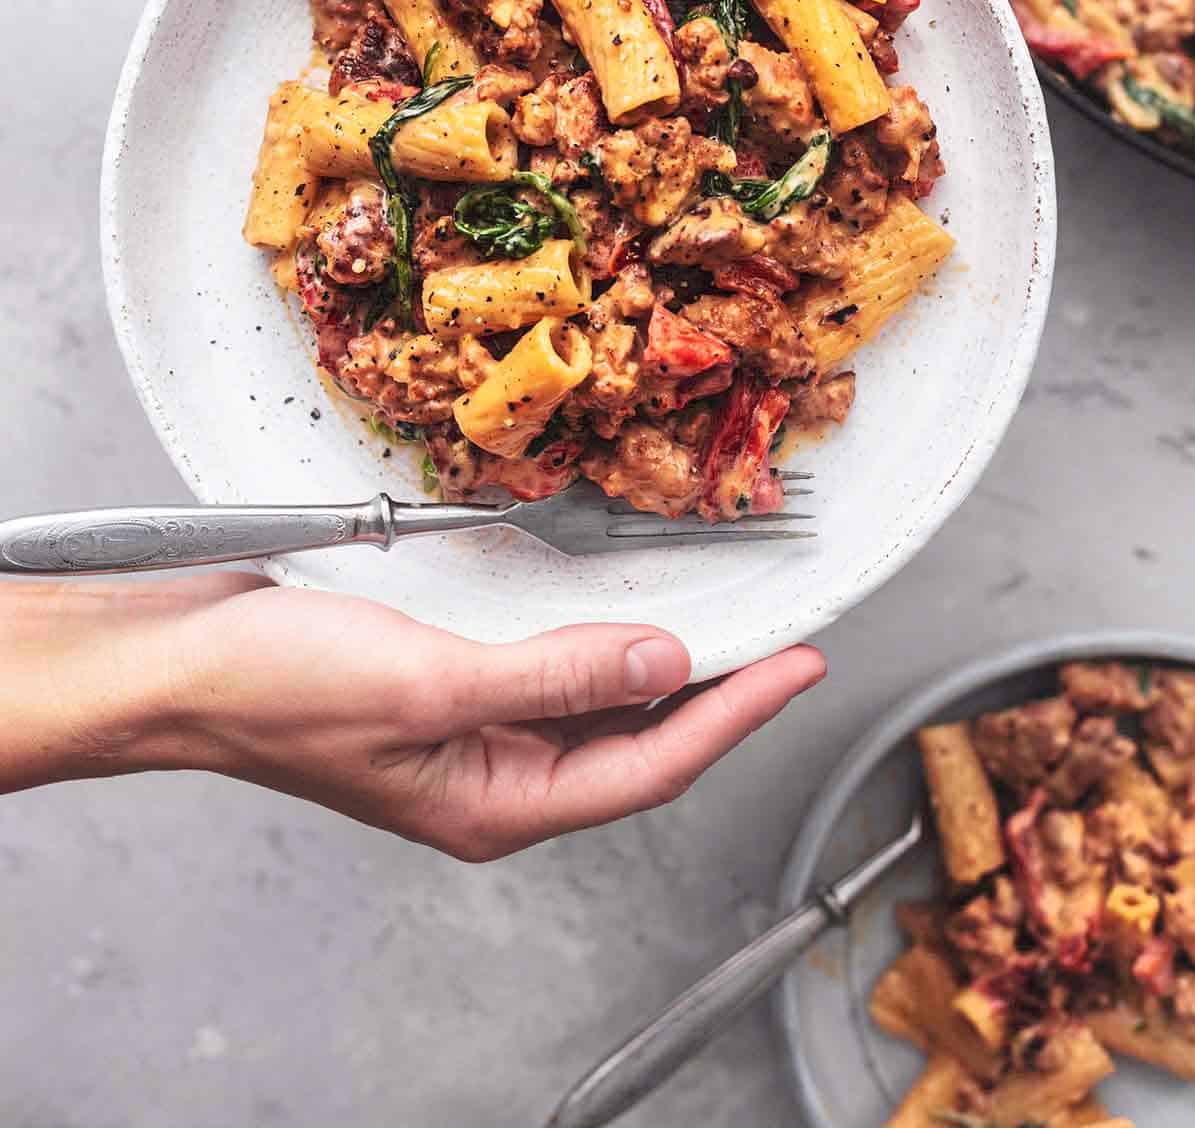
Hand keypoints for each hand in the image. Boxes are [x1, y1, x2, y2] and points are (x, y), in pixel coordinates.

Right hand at [2, 575, 823, 857]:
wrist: (180, 662)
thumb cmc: (279, 692)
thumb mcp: (433, 684)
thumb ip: (557, 675)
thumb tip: (664, 662)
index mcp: (497, 803)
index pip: (652, 763)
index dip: (736, 713)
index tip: (802, 665)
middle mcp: (495, 774)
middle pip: (635, 738)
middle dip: (716, 690)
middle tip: (785, 638)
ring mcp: (470, 728)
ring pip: (595, 700)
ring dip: (656, 660)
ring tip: (726, 620)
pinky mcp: (445, 678)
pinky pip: (546, 664)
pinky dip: (592, 634)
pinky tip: (615, 604)